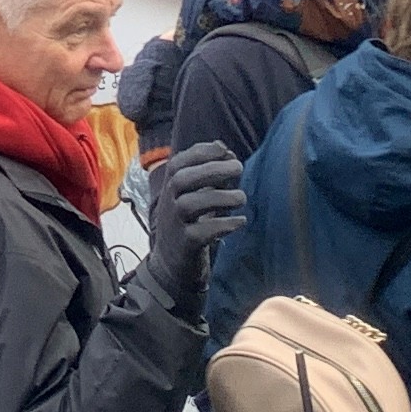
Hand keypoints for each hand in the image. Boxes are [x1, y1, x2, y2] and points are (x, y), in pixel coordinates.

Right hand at [142, 141, 248, 313]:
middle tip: (239, 167)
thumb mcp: (191, 194)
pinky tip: (240, 222)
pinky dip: (224, 224)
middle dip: (211, 169)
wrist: (171, 264)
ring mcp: (174, 223)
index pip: (179, 162)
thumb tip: (224, 148)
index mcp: (170, 186)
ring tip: (241, 198)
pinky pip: (202, 232)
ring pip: (191, 204)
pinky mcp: (185, 244)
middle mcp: (168, 202)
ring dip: (220, 197)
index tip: (226, 151)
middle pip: (182, 179)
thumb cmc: (187, 222)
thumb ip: (205, 170)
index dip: (201, 152)